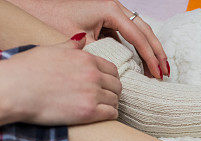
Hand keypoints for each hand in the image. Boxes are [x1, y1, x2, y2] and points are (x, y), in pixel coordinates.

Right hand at [0, 35, 122, 124]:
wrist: (13, 89)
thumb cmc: (26, 69)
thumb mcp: (50, 50)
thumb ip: (70, 46)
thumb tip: (81, 38)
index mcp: (85, 58)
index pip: (112, 69)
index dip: (109, 78)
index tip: (104, 85)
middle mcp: (92, 74)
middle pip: (117, 85)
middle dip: (112, 92)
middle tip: (103, 99)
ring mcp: (92, 93)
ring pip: (115, 100)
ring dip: (110, 105)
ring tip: (100, 109)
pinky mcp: (88, 112)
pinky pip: (111, 114)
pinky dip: (109, 116)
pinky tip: (100, 117)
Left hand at [14, 0, 168, 78]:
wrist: (35, 6)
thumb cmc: (51, 19)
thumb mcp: (79, 40)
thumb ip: (101, 53)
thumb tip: (120, 72)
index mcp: (110, 9)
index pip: (138, 36)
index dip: (150, 57)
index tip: (157, 74)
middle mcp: (114, 7)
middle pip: (145, 31)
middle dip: (157, 53)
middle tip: (165, 73)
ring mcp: (111, 11)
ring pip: (139, 31)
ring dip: (149, 50)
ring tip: (159, 69)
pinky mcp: (106, 18)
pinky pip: (127, 33)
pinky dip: (136, 48)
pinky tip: (140, 63)